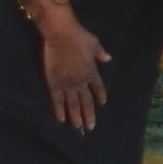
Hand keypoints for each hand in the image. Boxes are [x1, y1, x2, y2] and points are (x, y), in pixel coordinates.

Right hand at [40, 10, 113, 132]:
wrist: (61, 35)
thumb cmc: (79, 37)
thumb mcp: (95, 44)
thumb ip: (101, 54)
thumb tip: (108, 59)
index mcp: (92, 72)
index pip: (99, 89)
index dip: (100, 97)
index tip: (101, 104)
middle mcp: (81, 81)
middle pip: (87, 102)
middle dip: (89, 116)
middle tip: (90, 127)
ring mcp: (67, 84)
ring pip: (73, 105)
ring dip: (76, 117)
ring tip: (78, 128)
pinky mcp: (54, 84)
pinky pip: (57, 101)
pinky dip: (59, 111)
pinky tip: (61, 120)